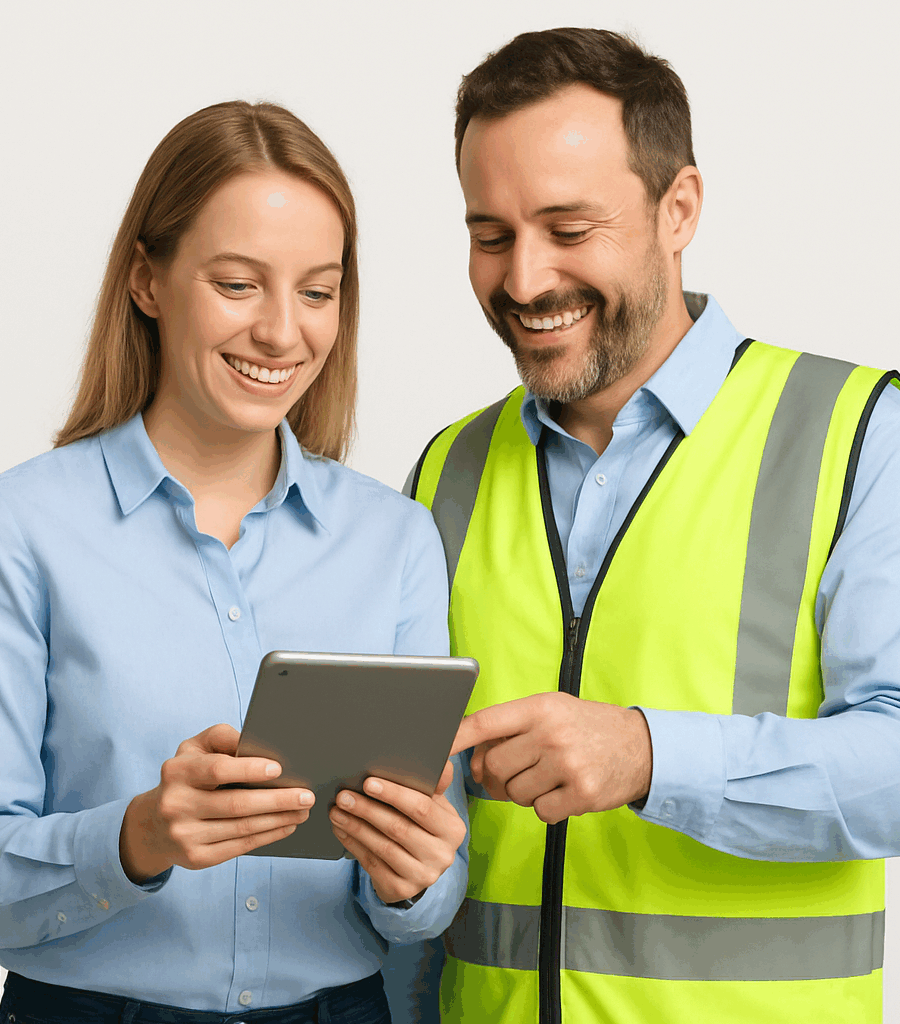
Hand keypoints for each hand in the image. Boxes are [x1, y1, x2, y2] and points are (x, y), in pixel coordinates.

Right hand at [119, 723, 314, 882]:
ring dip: (279, 820)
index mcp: (178, 771)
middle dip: (277, 800)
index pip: (217, 770)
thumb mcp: (195, 748)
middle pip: (236, 804)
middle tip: (306, 796)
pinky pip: (239, 847)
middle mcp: (177, 804)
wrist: (153, 824)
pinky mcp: (195, 857)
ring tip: (302, 811)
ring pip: (241, 828)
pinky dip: (267, 836)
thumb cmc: (186, 776)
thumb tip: (258, 742)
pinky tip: (285, 826)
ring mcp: (185, 834)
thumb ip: (223, 737)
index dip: (249, 769)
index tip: (279, 769)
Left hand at [329, 760, 465, 904]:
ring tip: (337, 811)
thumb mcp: (434, 806)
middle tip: (343, 796)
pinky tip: (341, 830)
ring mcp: (423, 875)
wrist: (419, 869)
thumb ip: (434, 785)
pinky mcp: (402, 889)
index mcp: (453, 829)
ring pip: (383, 847)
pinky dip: (354, 844)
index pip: (422, 808)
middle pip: (399, 828)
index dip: (394, 794)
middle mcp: (442, 855)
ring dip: (356, 827)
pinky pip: (372, 864)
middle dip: (367, 809)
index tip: (368, 783)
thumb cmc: (423, 827)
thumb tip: (442, 765)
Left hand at [449, 694, 651, 823]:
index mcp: (539, 707)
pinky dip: (545, 807)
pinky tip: (563, 791)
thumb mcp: (551, 711)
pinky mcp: (581, 794)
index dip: (454, 739)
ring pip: (514, 792)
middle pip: (494, 766)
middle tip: (517, 772)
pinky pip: (539, 812)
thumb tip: (471, 761)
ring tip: (547, 777)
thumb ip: (510, 729)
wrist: (642, 746)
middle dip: (497, 775)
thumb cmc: (585, 727)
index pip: (484, 723)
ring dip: (522, 792)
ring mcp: (566, 765)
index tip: (433, 751)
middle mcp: (551, 733)